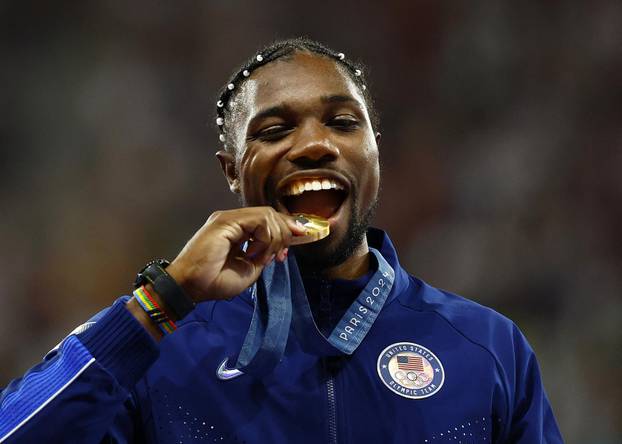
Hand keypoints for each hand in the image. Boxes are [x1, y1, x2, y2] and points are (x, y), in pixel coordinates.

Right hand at [165, 207, 305, 301]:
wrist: (192, 286)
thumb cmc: (215, 281)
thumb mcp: (250, 269)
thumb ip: (264, 255)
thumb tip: (279, 248)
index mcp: (239, 229)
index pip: (269, 220)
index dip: (287, 228)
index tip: (301, 240)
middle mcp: (234, 220)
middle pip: (271, 214)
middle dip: (285, 233)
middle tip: (280, 256)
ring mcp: (230, 218)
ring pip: (267, 215)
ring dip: (273, 239)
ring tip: (261, 258)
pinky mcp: (226, 220)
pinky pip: (259, 221)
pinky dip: (264, 238)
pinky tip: (254, 253)